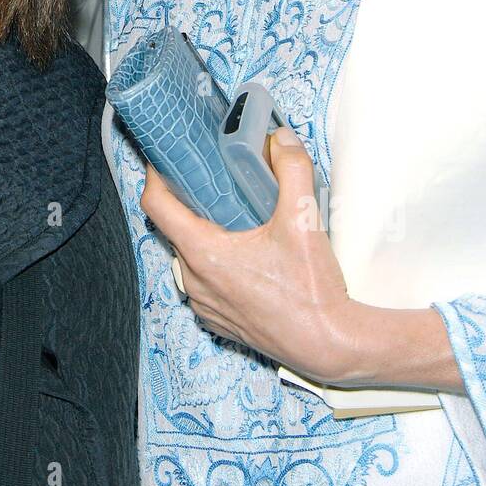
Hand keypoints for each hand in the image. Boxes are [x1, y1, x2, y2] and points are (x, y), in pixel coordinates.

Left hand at [140, 126, 356, 384]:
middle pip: (174, 229)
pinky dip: (215, 266)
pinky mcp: (219, 322)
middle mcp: (194, 281)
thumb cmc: (311, 291)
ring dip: (204, 236)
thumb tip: (281, 139)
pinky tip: (244, 256)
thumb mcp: (304, 219)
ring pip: (189, 258)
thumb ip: (292, 170)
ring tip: (232, 217)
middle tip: (212, 181)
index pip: (156, 205)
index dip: (156, 176)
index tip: (166, 158)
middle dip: (188, 203)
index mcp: (203, 252)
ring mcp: (204, 305)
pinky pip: (204, 285)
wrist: (329, 346)